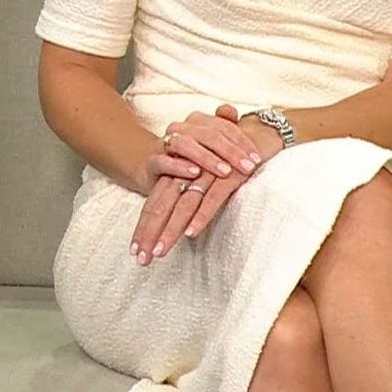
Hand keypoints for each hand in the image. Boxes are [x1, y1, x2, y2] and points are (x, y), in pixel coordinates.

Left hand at [131, 106, 273, 263]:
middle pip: (162, 206)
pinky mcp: (229, 175)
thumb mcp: (203, 174)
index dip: (144, 227)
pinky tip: (191, 233)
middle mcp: (187, 173)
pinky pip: (213, 197)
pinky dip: (202, 215)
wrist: (257, 132)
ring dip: (171, 229)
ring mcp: (207, 173)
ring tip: (160, 251)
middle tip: (141, 259)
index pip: (155, 203)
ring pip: (184, 205)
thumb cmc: (228, 156)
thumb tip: (180, 224)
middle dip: (150, 233)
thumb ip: (189, 192)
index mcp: (178, 173)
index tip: (134, 251)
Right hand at [157, 107, 264, 183]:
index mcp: (196, 122)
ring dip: (207, 157)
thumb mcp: (211, 148)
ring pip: (185, 144)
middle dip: (230, 151)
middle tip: (248, 168)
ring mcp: (163, 145)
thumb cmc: (189, 160)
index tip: (257, 159)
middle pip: (207, 134)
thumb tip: (231, 110)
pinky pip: (163, 161)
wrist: (154, 172)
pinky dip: (179, 166)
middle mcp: (180, 129)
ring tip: (225, 171)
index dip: (241, 141)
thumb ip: (224, 128)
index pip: (223, 126)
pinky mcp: (151, 163)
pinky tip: (194, 173)